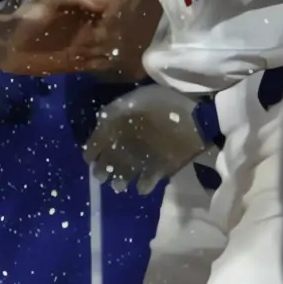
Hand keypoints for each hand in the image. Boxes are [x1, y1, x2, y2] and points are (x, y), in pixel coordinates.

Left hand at [1, 0, 122, 74]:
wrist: (7, 44)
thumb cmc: (28, 17)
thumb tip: (106, 2)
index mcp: (83, 6)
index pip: (112, 2)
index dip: (116, 8)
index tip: (111, 16)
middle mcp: (88, 24)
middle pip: (115, 26)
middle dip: (112, 30)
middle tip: (99, 35)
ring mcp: (84, 45)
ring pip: (109, 45)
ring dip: (107, 47)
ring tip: (94, 47)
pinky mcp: (78, 63)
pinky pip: (99, 64)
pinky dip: (102, 62)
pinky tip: (97, 59)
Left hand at [83, 83, 214, 193]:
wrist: (193, 119)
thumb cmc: (163, 102)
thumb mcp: (134, 97)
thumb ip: (114, 110)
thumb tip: (102, 123)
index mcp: (113, 129)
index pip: (92, 147)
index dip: (90, 153)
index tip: (90, 157)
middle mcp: (121, 150)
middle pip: (104, 167)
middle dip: (101, 171)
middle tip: (102, 174)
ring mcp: (140, 164)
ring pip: (121, 180)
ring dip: (119, 182)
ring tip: (119, 184)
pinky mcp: (158, 172)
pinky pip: (145, 186)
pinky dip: (142, 186)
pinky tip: (142, 185)